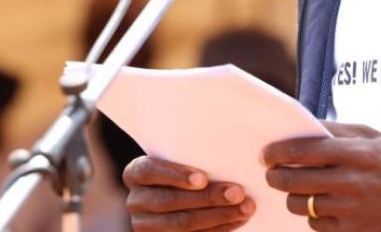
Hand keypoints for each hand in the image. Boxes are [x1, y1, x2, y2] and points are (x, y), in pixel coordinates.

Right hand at [123, 156, 255, 230]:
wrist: (168, 200)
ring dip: (218, 215)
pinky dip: (219, 228)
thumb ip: (191, 156)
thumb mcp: (178, 160)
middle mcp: (135, 200)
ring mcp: (145, 225)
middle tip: (237, 192)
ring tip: (245, 208)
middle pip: (170, 201)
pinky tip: (237, 219)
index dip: (175, 175)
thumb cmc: (181, 170)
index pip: (149, 171)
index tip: (203, 178)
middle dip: (208, 198)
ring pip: (182, 223)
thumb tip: (228, 155)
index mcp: (135, 173)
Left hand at [263, 122, 380, 230]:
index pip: (303, 150)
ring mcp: (352, 209)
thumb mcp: (375, 136)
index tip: (267, 154)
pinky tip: (321, 206)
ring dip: (293, 197)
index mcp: (356, 153)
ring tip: (297, 190)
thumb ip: (340, 132)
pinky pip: (316, 224)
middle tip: (273, 174)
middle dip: (276, 177)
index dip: (279, 152)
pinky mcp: (354, 231)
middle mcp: (352, 181)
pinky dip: (313, 215)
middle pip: (295, 181)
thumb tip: (306, 127)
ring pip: (301, 205)